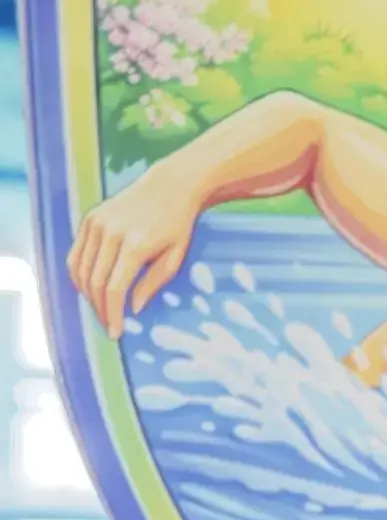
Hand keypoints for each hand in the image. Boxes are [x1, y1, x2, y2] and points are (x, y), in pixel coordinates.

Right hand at [67, 171, 200, 338]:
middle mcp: (111, 233)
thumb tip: (131, 309)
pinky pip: (76, 255)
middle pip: (94, 283)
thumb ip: (152, 284)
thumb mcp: (174, 257)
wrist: (170, 186)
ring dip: (87, 295)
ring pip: (80, 270)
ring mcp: (97, 224)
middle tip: (108, 325)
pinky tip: (90, 289)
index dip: (112, 314)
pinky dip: (78, 276)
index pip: (114, 289)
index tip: (115, 333)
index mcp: (134, 245)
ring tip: (101, 309)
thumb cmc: (177, 225)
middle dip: (100, 309)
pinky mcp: (90, 219)